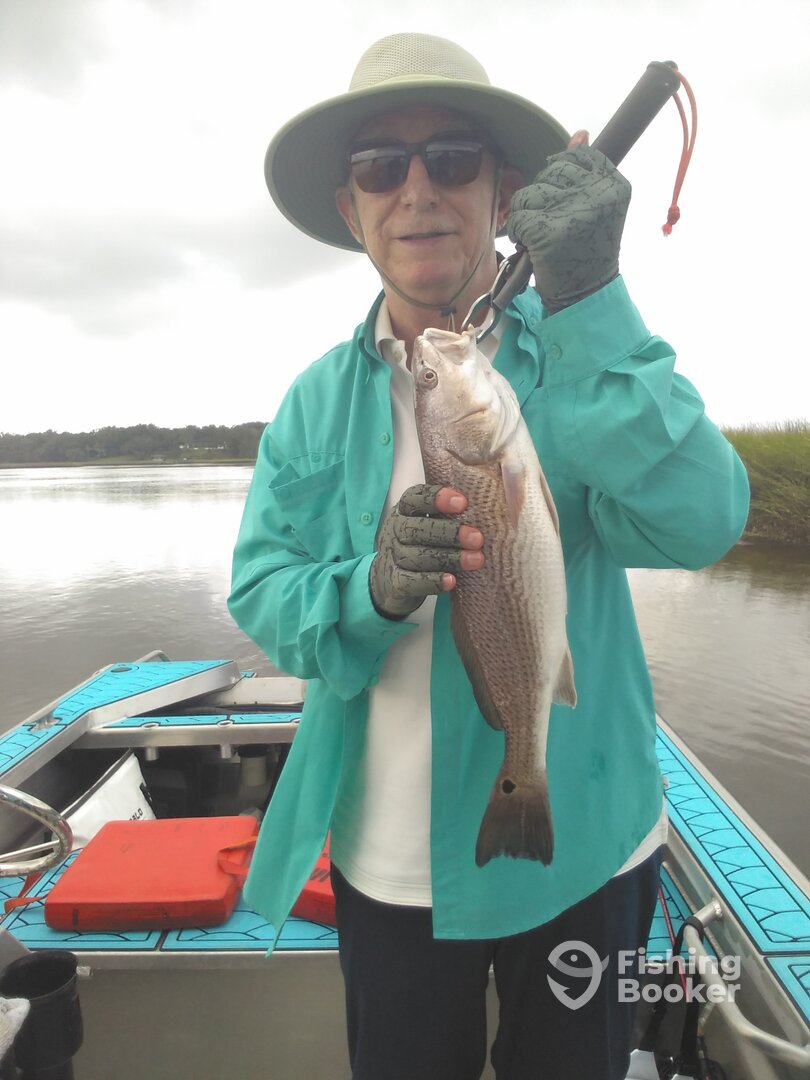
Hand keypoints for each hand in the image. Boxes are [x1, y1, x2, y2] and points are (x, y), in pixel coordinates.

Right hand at [369, 484, 484, 619]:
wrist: (391, 579)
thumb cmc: (422, 544)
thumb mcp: (431, 522)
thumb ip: (453, 514)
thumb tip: (491, 506)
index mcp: (406, 510)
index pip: (415, 498)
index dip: (437, 499)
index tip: (463, 503)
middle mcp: (396, 530)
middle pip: (416, 529)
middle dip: (449, 533)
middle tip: (477, 538)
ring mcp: (393, 557)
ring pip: (416, 556)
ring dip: (448, 558)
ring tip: (476, 560)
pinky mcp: (394, 582)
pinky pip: (411, 582)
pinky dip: (432, 581)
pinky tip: (452, 581)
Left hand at [507, 131, 630, 313]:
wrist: (585, 297)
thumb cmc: (587, 253)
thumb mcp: (596, 209)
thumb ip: (587, 171)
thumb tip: (581, 134)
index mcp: (615, 185)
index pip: (581, 156)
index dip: (564, 175)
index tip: (564, 199)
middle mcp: (597, 195)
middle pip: (551, 172)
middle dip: (544, 197)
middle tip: (554, 223)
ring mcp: (572, 212)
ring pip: (530, 192)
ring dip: (527, 214)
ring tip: (541, 235)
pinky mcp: (547, 230)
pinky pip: (518, 216)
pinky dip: (517, 232)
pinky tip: (530, 246)